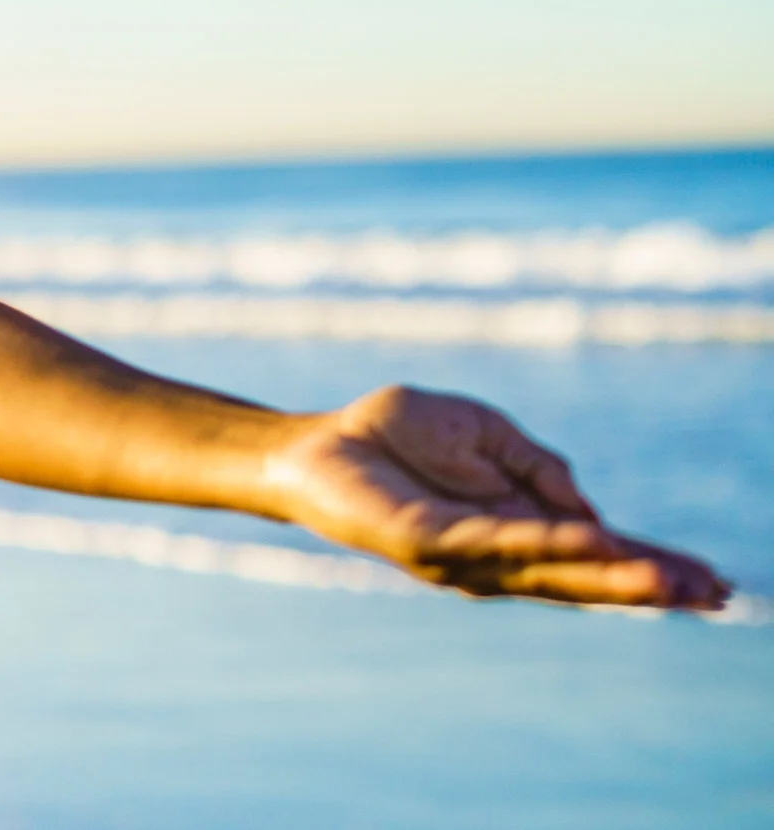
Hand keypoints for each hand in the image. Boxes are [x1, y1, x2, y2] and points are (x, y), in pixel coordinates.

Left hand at [264, 385, 729, 609]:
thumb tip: (590, 509)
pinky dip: (545, 539)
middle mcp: (492, 554)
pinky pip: (494, 540)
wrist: (316, 440)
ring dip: (612, 572)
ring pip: (548, 567)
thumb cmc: (395, 435)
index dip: (648, 565)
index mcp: (512, 527)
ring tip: (670, 584)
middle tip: (713, 595)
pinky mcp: (425, 541)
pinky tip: (589, 541)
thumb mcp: (485, 434)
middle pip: (583, 574)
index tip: (709, 582)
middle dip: (647, 584)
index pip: (593, 552)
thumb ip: (538, 467)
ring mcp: (461, 553)